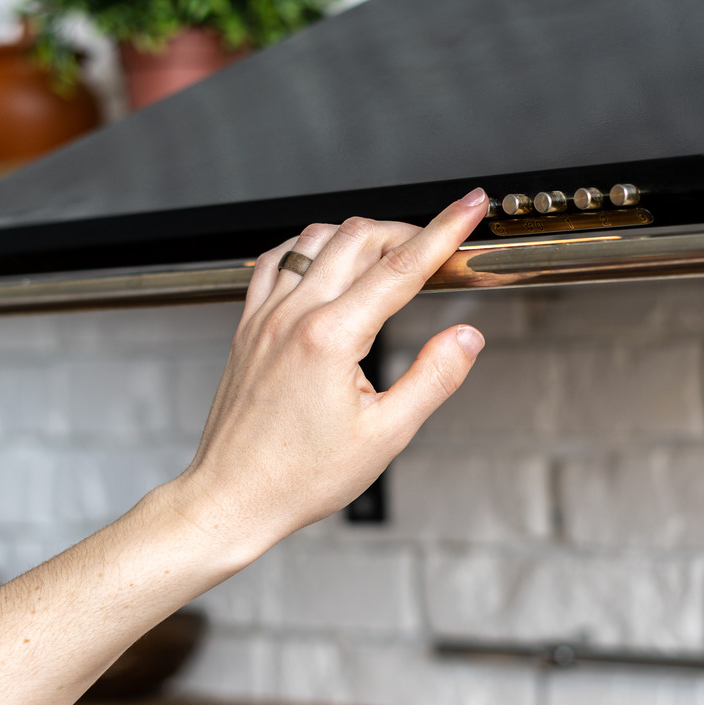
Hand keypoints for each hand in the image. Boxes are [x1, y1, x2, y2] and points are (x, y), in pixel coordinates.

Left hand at [172, 189, 490, 550]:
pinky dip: (311, 247)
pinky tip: (326, 260)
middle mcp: (293, 316)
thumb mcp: (386, 436)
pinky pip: (278, 260)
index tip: (470, 207)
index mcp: (330, 339)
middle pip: (359, 237)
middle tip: (440, 246)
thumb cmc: (300, 477)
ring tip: (391, 255)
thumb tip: (466, 338)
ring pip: (317, 239)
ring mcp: (264, 316)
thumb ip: (433, 378)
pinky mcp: (247, 324)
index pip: (402, 267)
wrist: (233, 497)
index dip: (445, 230)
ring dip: (360, 235)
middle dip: (408, 231)